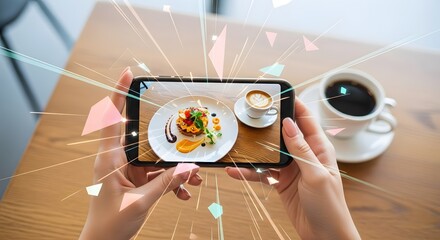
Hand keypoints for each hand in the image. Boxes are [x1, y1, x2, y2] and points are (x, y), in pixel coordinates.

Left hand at [80, 67, 202, 239]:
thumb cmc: (110, 224)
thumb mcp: (141, 202)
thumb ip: (166, 183)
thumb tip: (188, 167)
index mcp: (109, 159)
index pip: (112, 118)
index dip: (119, 94)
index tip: (128, 74)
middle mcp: (117, 159)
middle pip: (142, 136)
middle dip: (168, 138)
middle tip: (184, 128)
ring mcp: (126, 170)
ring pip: (155, 158)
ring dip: (175, 167)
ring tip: (194, 177)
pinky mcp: (135, 180)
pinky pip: (157, 174)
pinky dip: (172, 181)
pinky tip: (185, 192)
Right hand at [226, 97, 359, 238]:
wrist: (325, 235)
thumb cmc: (330, 206)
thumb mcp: (316, 175)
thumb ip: (301, 150)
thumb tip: (289, 125)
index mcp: (319, 148)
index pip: (306, 120)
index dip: (294, 104)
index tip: (280, 93)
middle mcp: (304, 155)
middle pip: (283, 133)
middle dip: (268, 124)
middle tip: (251, 115)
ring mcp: (291, 169)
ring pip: (269, 153)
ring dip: (254, 151)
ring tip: (238, 144)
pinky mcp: (281, 182)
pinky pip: (263, 173)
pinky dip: (249, 172)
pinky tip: (236, 171)